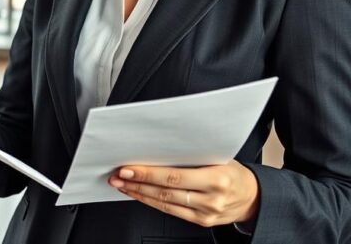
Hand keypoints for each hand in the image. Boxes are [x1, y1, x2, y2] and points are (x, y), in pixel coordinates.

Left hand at [109, 160, 259, 227]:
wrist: (254, 197)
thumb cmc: (234, 172)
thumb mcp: (218, 158)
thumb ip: (191, 156)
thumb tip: (157, 149)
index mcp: (217, 178)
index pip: (174, 176)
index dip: (147, 173)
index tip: (128, 167)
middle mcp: (211, 198)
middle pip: (165, 191)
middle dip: (137, 183)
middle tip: (118, 175)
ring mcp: (206, 213)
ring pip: (164, 203)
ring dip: (139, 193)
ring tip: (122, 184)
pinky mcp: (201, 222)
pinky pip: (171, 212)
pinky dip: (151, 202)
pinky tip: (139, 194)